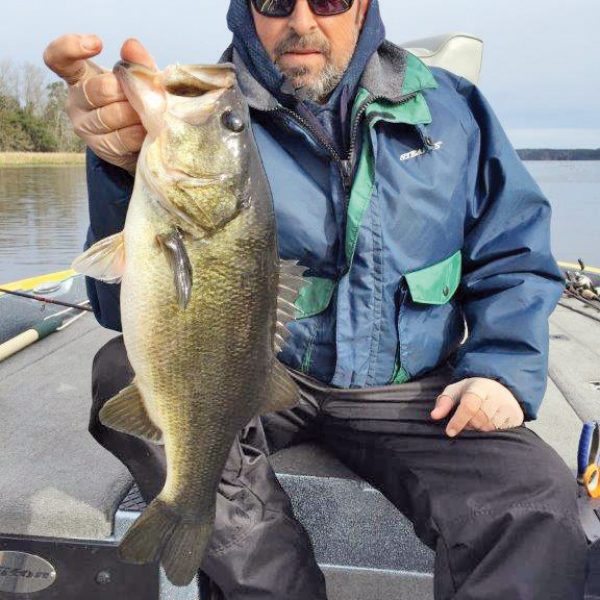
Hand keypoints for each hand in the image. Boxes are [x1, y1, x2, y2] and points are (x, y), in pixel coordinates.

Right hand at [43, 34, 155, 171]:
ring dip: (135, 113)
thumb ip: (136, 62)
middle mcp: (76, 102)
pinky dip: (138, 133)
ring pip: (110, 117)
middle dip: (124, 91)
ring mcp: (85, 128)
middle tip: (141, 93)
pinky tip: (147, 129)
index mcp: (79, 77)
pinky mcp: (100, 149)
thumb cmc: (134, 101)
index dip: (70, 47)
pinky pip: (121, 139)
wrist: (140, 140)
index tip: (97, 43)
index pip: (58, 58)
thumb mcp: (137, 79)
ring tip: (149, 112)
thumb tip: (131, 45)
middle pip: (95, 90)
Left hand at [430, 377, 524, 436]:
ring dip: (479, 428)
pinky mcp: (516, 416)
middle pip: (478, 420)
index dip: (458, 420)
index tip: (449, 432)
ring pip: (489, 428)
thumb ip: (444, 402)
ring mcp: (508, 406)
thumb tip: (434, 416)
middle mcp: (497, 395)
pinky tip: (489, 422)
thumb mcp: (455, 391)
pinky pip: (500, 432)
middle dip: (469, 424)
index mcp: (479, 386)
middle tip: (468, 419)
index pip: (469, 406)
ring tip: (478, 419)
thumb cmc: (471, 392)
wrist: (499, 388)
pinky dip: (491, 431)